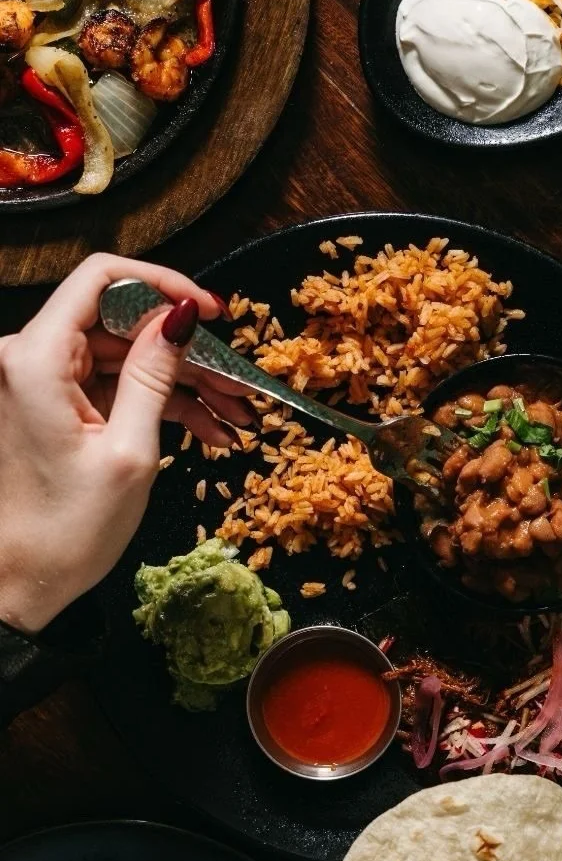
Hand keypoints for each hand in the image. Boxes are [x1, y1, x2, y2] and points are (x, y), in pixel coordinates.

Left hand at [0, 253, 253, 633]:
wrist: (21, 581)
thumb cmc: (66, 530)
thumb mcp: (129, 451)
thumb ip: (155, 374)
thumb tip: (183, 316)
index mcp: (37, 359)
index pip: (103, 279)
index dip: (164, 286)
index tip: (213, 313)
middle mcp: (31, 359)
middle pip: (123, 322)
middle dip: (188, 350)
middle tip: (240, 382)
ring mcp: (44, 383)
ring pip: (128, 356)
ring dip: (185, 382)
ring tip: (237, 414)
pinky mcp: (57, 406)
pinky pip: (118, 387)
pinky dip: (162, 403)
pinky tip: (210, 430)